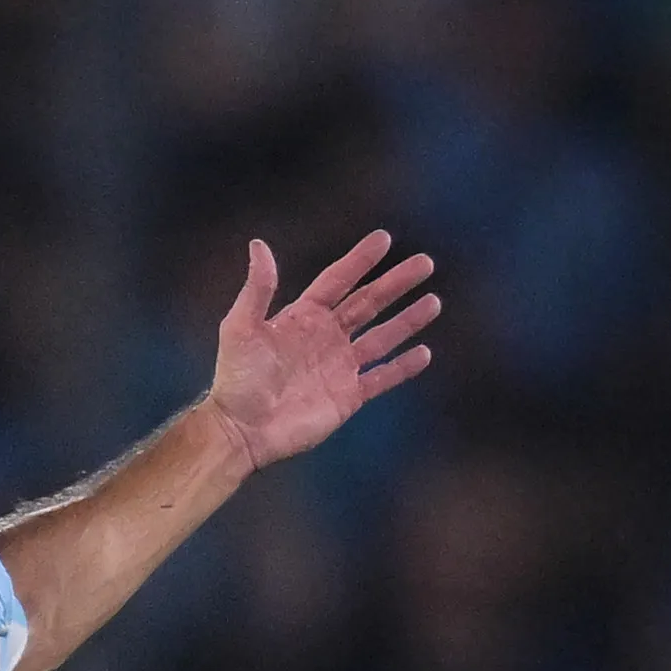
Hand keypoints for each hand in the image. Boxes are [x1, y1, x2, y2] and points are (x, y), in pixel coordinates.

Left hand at [203, 229, 440, 470]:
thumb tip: (258, 245)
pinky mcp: (348, 396)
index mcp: (303, 317)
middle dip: (396, 284)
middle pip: (368, 303)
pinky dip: (402, 367)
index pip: (338, 281)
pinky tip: (424, 353)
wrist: (242, 430)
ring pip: (382, 337)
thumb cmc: (237, 378)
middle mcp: (326, 337)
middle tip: (425, 263)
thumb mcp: (241, 327)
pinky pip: (382, 378)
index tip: (383, 239)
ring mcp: (339, 367)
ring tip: (433, 302)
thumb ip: (257, 288)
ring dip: (408, 320)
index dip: (360, 261)